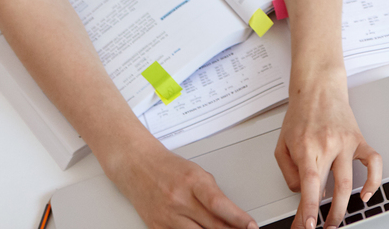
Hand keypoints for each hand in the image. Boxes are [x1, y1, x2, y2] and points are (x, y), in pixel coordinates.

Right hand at [108, 138, 256, 228]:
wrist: (136, 165)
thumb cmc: (169, 167)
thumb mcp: (197, 173)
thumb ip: (213, 194)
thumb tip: (230, 214)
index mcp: (193, 182)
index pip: (220, 205)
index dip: (238, 218)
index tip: (251, 226)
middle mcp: (179, 200)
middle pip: (211, 224)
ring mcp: (166, 215)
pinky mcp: (156, 226)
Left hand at [276, 71, 382, 228]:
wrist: (319, 88)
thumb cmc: (300, 115)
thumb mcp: (281, 145)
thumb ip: (288, 172)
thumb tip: (303, 193)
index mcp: (306, 147)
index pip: (310, 184)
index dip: (308, 208)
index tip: (307, 225)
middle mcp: (328, 145)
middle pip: (332, 187)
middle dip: (327, 215)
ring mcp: (347, 143)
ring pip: (350, 181)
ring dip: (344, 206)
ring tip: (336, 221)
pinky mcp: (359, 140)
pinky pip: (374, 162)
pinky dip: (373, 181)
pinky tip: (366, 195)